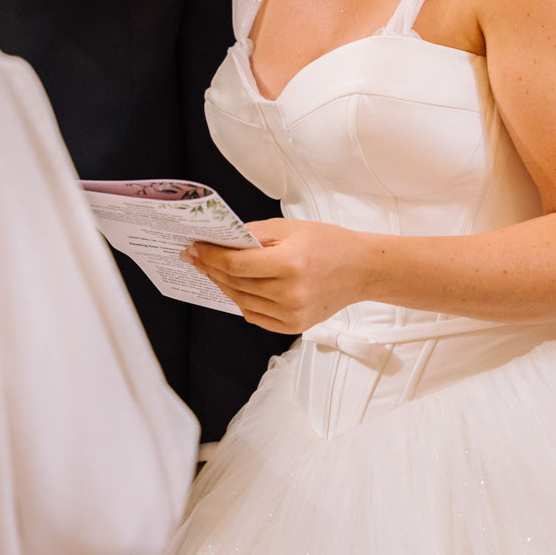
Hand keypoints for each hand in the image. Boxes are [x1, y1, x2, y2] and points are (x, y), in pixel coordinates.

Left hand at [181, 218, 373, 332]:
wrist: (361, 270)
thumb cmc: (328, 243)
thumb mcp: (289, 228)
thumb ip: (253, 234)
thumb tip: (219, 239)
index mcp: (290, 264)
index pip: (235, 264)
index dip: (209, 256)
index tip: (193, 247)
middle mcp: (290, 293)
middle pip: (234, 284)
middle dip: (210, 268)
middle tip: (193, 256)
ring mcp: (292, 314)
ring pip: (241, 300)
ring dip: (222, 284)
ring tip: (210, 270)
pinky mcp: (293, 327)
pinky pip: (255, 315)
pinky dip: (241, 301)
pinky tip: (234, 287)